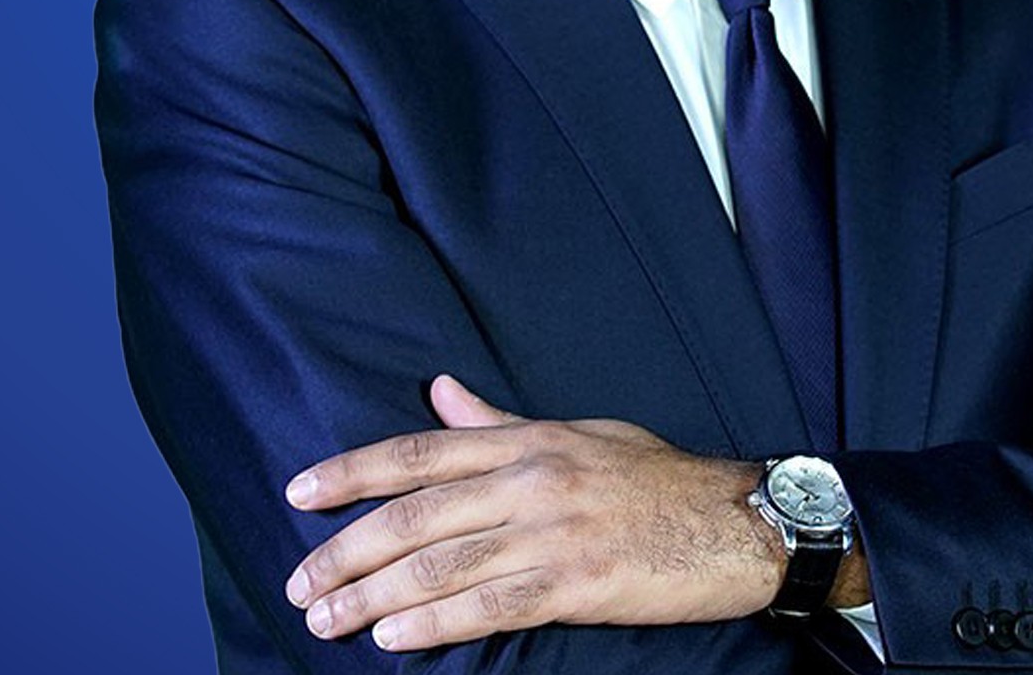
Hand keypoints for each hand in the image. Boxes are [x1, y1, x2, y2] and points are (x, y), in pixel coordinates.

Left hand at [282, 376, 781, 649]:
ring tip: (326, 619)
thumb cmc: (654, 477)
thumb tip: (440, 393)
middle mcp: (530, 478)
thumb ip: (500, 422)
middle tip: (299, 583)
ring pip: (440, 564)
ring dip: (372, 597)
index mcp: (528, 439)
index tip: (300, 492)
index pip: (419, 450)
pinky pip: (489, 606)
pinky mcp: (575, 585)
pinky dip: (434, 624)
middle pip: (415, 512)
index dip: (352, 471)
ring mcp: (551, 532)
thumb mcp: (577, 432)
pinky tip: (392, 639)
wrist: (733, 520)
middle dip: (347, 549)